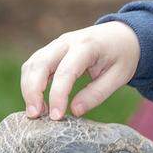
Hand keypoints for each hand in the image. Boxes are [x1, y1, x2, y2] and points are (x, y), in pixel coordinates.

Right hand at [20, 21, 140, 119]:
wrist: (123, 35)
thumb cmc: (123, 56)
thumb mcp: (119, 76)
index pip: (65, 71)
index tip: (56, 117)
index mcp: (87, 46)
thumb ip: (97, 93)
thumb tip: (75, 111)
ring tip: (36, 113)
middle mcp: (67, 41)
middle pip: (40, 64)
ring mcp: (57, 44)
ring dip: (28, 88)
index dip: (57, 95)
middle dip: (32, 91)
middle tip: (35, 116)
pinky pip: (35, 64)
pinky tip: (38, 101)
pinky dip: (31, 82)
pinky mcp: (52, 50)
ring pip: (32, 64)